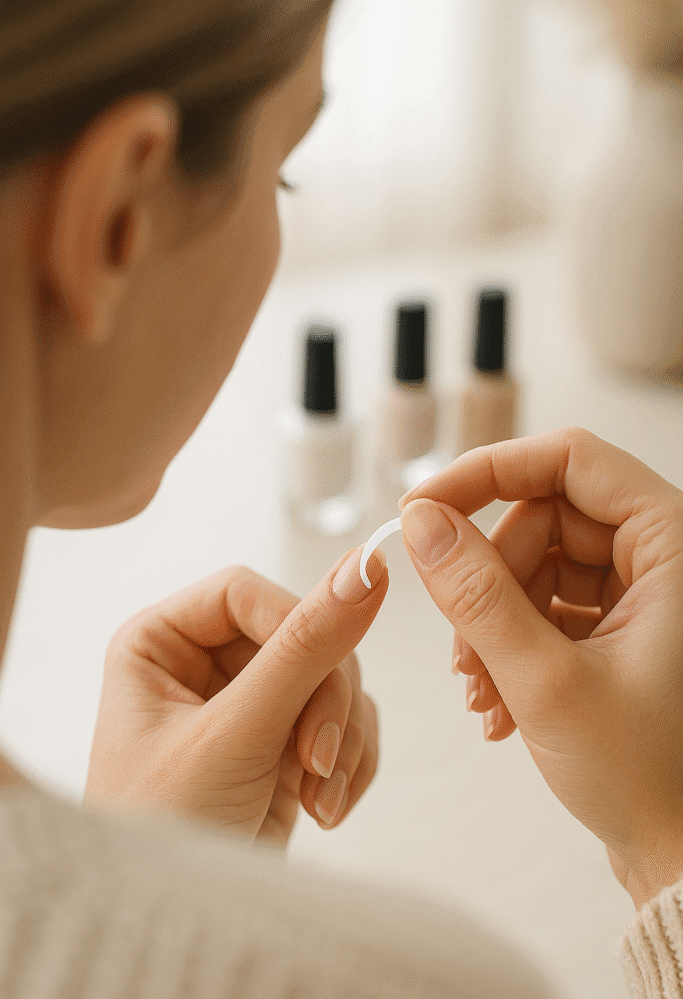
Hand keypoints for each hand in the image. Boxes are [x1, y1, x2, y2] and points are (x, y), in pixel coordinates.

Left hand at [84, 547, 387, 847]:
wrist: (178, 928)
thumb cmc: (165, 831)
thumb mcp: (235, 733)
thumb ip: (304, 649)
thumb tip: (366, 567)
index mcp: (161, 642)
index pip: (246, 592)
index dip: (294, 625)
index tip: (326, 672)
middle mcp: (203, 664)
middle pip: (302, 635)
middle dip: (323, 702)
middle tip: (316, 760)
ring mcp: (249, 703)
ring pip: (335, 679)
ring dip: (342, 739)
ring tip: (317, 797)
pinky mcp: (284, 742)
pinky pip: (346, 721)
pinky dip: (349, 762)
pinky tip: (325, 807)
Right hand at [398, 426, 682, 910]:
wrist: (680, 857)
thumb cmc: (648, 778)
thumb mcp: (546, 681)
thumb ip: (477, 595)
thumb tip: (420, 522)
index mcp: (673, 545)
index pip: (569, 459)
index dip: (487, 473)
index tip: (421, 508)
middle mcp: (661, 556)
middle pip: (542, 517)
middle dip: (487, 579)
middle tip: (460, 647)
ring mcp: (640, 591)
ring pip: (534, 563)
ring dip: (490, 622)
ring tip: (480, 693)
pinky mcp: (619, 625)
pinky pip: (543, 602)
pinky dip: (508, 644)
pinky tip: (497, 704)